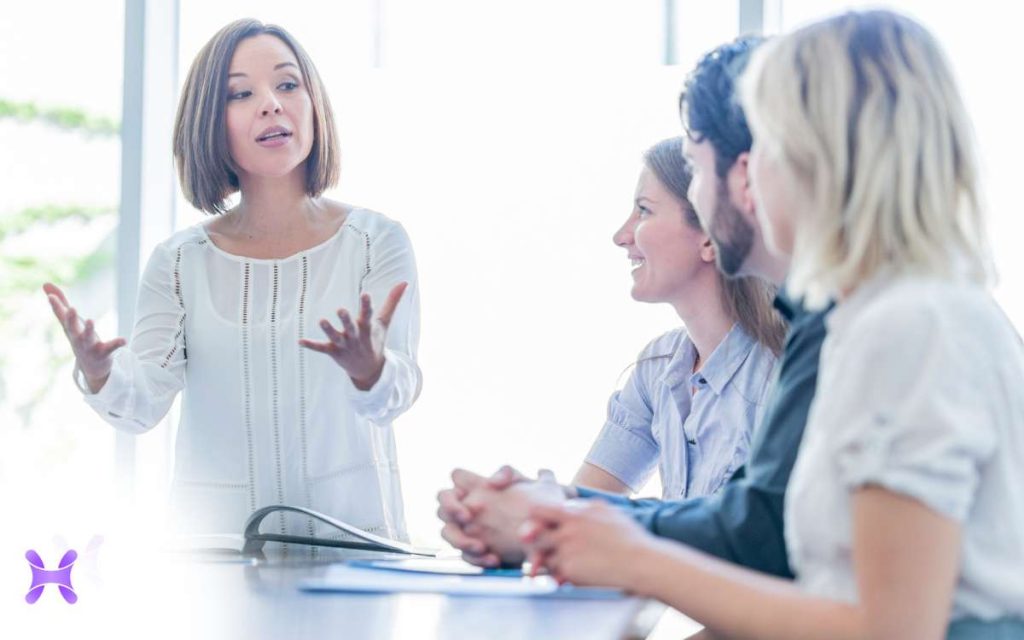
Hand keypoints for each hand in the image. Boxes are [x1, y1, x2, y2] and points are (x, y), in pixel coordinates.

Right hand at [43, 282, 125, 392]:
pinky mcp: (103, 353)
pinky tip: (124, 340)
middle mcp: (77, 338)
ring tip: (91, 320)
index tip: (51, 296)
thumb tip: (45, 284)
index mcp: (70, 329)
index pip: (61, 316)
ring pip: (88, 338)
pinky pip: (110, 348)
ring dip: (89, 330)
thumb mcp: (70, 321)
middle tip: (71, 308)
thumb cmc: (79, 339)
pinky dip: (116, 344)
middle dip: (70, 319)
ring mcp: (89, 347)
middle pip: (72, 329)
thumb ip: (60, 304)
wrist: (91, 368)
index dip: (56, 306)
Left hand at [300, 281, 406, 389]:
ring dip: (328, 331)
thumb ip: (392, 301)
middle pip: (351, 328)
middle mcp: (355, 337)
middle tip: (341, 310)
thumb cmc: (375, 340)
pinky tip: (300, 341)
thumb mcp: (384, 322)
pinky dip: (311, 345)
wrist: (370, 370)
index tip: (365, 294)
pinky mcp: (333, 353)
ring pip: (335, 338)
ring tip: (321, 321)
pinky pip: (321, 349)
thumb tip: (404, 282)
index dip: (367, 305)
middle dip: (346, 320)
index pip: (368, 315)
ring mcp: (344, 346)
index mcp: (367, 328)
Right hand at [437, 466, 552, 566]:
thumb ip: (509, 474)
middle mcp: (466, 507)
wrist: (546, 531)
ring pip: (448, 533)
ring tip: (482, 547)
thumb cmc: (536, 502)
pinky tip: (494, 560)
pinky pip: (466, 556)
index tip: (467, 500)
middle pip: (442, 507)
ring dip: (461, 540)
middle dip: (451, 511)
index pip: (454, 480)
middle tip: (467, 518)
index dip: (456, 486)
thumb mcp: (526, 483)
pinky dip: (477, 559)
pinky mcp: (476, 550)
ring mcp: (468, 530)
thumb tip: (492, 481)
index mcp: (476, 487)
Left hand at [520, 500, 654, 590]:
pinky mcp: (570, 571)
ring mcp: (566, 552)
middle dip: (538, 541)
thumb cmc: (628, 537)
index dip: (535, 518)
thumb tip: (570, 503)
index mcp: (574, 515)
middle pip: (535, 535)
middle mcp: (566, 532)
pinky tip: (576, 574)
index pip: (539, 512)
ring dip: (550, 560)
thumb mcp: (606, 510)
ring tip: (567, 564)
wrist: (641, 562)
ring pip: (544, 556)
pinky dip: (561, 575)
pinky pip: (554, 574)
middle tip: (542, 546)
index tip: (536, 524)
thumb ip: (584, 506)